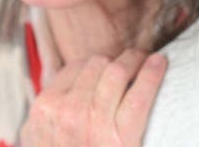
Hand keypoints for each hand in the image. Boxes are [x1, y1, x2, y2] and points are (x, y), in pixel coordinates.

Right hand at [19, 49, 166, 146]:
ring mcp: (94, 121)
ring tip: (148, 59)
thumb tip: (52, 100)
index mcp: (45, 110)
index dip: (96, 65)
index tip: (109, 67)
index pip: (75, 69)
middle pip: (98, 65)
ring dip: (135, 60)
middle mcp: (66, 110)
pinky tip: (160, 64)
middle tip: (133, 60)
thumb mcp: (38, 143)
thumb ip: (43, 121)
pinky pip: (140, 94)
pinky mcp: (122, 136)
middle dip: (117, 60)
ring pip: (117, 72)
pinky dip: (152, 74)